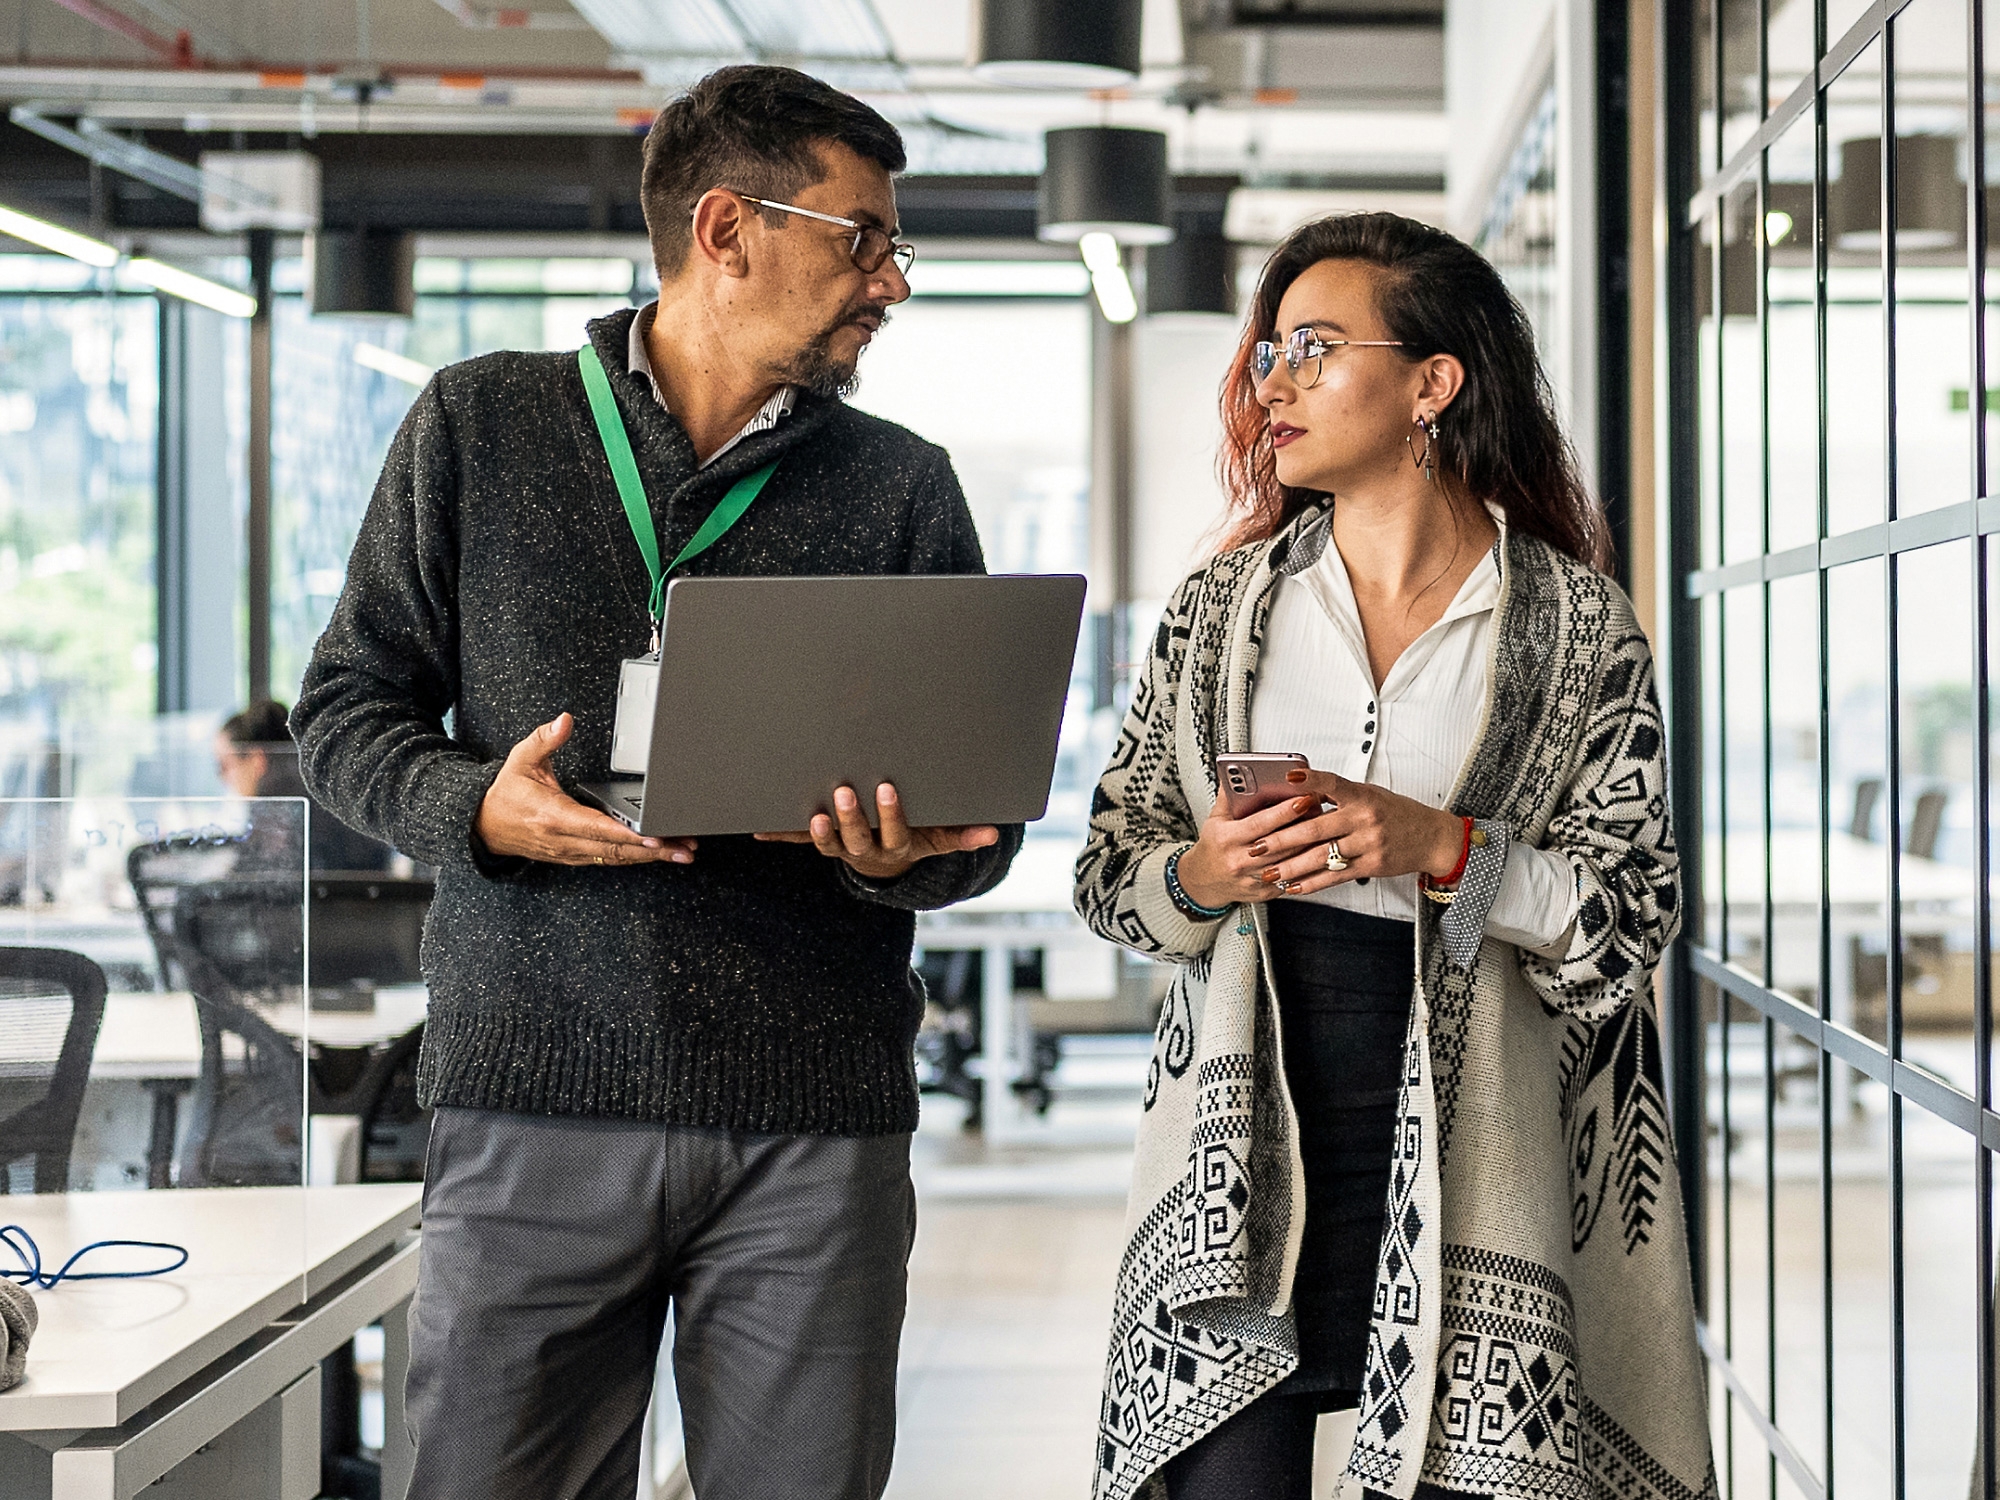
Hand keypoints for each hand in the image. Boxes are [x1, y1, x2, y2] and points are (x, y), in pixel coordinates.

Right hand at [473, 713, 696, 866]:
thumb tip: (564, 721)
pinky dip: (634, 858)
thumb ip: (545, 738)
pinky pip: (608, 859)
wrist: (483, 825)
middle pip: (615, 849)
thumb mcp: (521, 759)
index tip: (653, 835)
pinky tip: (657, 853)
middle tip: (684, 847)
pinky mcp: (574, 857)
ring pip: (615, 858)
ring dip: (650, 857)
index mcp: (552, 815)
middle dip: (653, 850)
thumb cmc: (506, 793)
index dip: (627, 833)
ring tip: (681, 852)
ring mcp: (569, 852)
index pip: (596, 827)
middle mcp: (563, 839)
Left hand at [754, 782, 998, 879]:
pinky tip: (758, 827)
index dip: (891, 814)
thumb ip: (962, 836)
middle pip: (858, 838)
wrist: (885, 863)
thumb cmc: (914, 838)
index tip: (887, 789)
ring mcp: (842, 848)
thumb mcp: (939, 839)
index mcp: (897, 846)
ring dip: (819, 830)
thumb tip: (992, 835)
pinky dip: (780, 833)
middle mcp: (867, 851)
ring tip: (814, 812)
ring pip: (829, 843)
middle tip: (843, 792)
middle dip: (851, 817)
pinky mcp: (822, 843)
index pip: (896, 831)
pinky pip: (800, 839)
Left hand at [1175, 768, 1462, 907]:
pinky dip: (1312, 883)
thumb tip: (1301, 791)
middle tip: (1257, 846)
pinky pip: (1335, 876)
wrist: (1431, 837)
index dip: (1310, 779)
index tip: (1287, 776)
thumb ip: (1340, 794)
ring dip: (1292, 867)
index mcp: (1362, 795)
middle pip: (1316, 828)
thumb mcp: (1371, 794)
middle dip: (1282, 839)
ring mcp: (1367, 844)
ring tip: (1269, 873)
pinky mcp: (1370, 865)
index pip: (1332, 783)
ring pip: (1322, 857)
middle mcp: (1364, 819)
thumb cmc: (1397, 813)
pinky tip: (1294, 887)